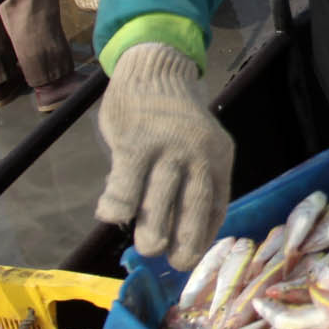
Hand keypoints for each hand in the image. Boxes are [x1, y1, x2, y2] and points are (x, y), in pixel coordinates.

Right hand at [96, 41, 234, 264]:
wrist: (154, 67)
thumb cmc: (173, 118)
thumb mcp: (200, 144)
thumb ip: (194, 180)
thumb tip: (180, 230)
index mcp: (219, 156)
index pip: (217, 205)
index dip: (204, 236)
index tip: (190, 256)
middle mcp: (197, 152)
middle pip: (192, 209)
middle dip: (183, 245)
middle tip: (170, 261)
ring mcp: (166, 148)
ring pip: (157, 205)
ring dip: (149, 233)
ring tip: (144, 246)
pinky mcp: (134, 144)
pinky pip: (124, 189)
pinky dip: (115, 208)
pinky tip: (109, 215)